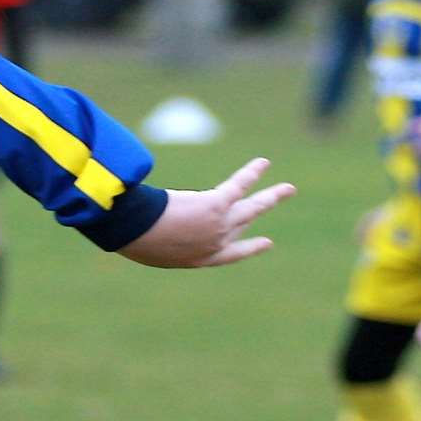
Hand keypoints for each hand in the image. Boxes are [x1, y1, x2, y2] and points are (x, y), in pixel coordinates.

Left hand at [118, 158, 295, 267]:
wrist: (134, 234)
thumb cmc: (131, 240)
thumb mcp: (144, 245)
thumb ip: (150, 236)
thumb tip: (135, 223)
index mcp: (199, 258)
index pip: (230, 254)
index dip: (249, 247)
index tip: (266, 242)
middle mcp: (215, 244)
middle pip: (245, 226)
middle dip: (260, 216)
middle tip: (275, 213)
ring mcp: (219, 226)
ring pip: (253, 208)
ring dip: (272, 196)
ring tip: (288, 189)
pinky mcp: (215, 206)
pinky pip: (239, 185)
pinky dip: (252, 173)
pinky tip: (263, 162)